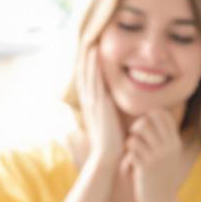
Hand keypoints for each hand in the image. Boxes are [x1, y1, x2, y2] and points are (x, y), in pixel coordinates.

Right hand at [76, 51, 124, 170]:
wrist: (107, 158)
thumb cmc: (112, 146)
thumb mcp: (111, 127)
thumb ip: (111, 118)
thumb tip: (115, 113)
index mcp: (92, 108)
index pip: (89, 84)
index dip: (88, 70)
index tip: (91, 56)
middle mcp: (90, 104)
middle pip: (85, 77)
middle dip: (86, 60)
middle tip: (88, 43)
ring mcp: (93, 103)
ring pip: (88, 76)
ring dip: (89, 60)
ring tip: (91, 44)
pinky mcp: (99, 104)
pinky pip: (95, 81)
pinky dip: (94, 67)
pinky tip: (97, 56)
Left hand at [122, 110, 183, 201]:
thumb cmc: (162, 178)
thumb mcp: (169, 156)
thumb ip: (163, 139)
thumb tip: (151, 117)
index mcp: (174, 142)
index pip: (162, 114)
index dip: (149, 115)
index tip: (144, 127)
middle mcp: (168, 147)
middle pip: (146, 120)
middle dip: (135, 127)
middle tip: (134, 138)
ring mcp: (157, 157)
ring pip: (135, 136)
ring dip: (129, 143)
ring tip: (131, 153)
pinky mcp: (145, 168)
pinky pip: (130, 152)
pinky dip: (126, 160)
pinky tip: (129, 169)